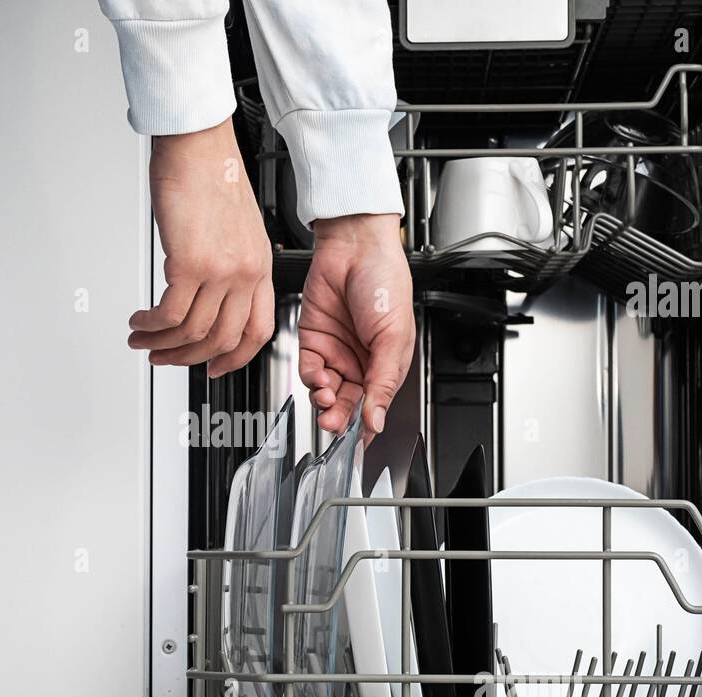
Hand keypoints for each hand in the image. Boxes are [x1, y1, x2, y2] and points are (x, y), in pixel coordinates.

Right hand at [128, 118, 274, 377]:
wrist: (198, 143)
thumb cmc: (211, 174)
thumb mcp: (237, 229)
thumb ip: (231, 265)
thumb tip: (209, 294)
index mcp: (260, 267)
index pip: (258, 331)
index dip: (234, 359)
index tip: (214, 367)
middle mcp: (245, 273)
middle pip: (222, 340)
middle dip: (188, 358)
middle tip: (166, 358)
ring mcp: (220, 271)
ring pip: (192, 332)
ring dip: (162, 344)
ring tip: (143, 339)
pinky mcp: (190, 263)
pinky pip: (170, 313)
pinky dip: (151, 325)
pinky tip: (140, 320)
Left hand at [298, 214, 414, 438]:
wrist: (354, 247)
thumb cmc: (384, 282)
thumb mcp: (393, 338)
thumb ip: (382, 382)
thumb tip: (377, 420)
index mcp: (386, 364)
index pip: (375, 406)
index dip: (365, 427)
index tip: (355, 443)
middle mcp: (360, 361)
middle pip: (347, 404)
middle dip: (340, 418)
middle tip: (334, 424)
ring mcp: (336, 352)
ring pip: (326, 392)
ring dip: (325, 400)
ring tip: (327, 398)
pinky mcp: (313, 340)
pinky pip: (308, 370)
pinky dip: (311, 379)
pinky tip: (319, 378)